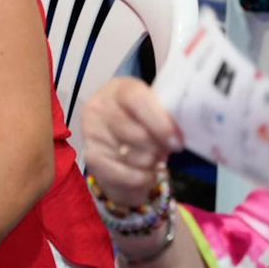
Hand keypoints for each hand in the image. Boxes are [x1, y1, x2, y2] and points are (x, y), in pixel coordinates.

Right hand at [80, 77, 182, 207]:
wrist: (114, 137)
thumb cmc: (140, 119)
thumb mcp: (152, 108)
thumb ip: (165, 116)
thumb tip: (177, 139)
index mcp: (118, 89)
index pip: (137, 100)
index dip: (161, 123)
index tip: (177, 143)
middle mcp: (99, 107)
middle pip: (138, 134)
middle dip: (158, 148)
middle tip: (164, 150)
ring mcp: (91, 133)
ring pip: (135, 158)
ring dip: (151, 164)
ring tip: (151, 158)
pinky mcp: (91, 158)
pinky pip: (128, 176)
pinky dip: (143, 178)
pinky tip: (143, 171)